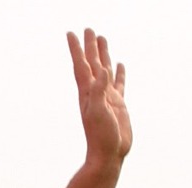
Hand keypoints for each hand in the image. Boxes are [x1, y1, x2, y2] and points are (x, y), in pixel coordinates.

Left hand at [68, 29, 131, 165]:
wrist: (108, 155)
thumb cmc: (101, 137)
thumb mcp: (99, 112)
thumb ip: (99, 91)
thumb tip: (101, 71)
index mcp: (88, 93)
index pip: (81, 65)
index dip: (76, 49)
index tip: (71, 33)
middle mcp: (96, 92)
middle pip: (93, 63)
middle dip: (90, 46)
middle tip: (89, 29)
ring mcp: (107, 97)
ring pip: (105, 70)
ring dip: (103, 55)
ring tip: (103, 39)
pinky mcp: (118, 104)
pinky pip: (118, 83)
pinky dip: (119, 73)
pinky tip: (119, 64)